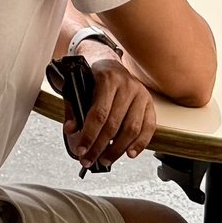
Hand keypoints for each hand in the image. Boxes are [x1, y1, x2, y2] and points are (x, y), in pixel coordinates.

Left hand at [61, 47, 159, 171]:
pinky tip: (129, 154)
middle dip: (101, 147)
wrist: (110, 62)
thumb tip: (71, 129)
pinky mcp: (150, 103)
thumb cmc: (93, 77)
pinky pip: (148, 128)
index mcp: (107, 79)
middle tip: (90, 160)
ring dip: (118, 149)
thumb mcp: (79, 86)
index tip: (82, 150)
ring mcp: (141, 94)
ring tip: (105, 160)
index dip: (90, 135)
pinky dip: (140, 144)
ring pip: (132, 129)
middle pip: (114, 124)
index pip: (99, 114)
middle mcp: (127, 86)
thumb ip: (74, 108)